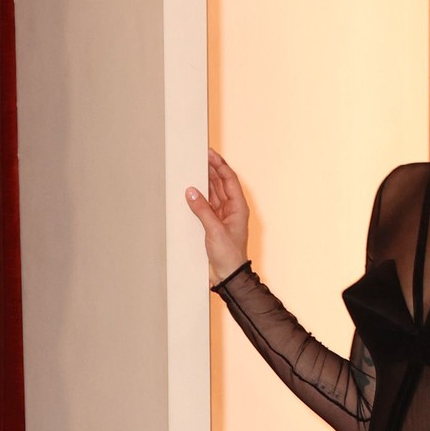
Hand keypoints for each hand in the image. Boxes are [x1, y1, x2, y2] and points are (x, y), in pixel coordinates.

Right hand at [185, 149, 250, 281]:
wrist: (228, 276)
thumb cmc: (229, 256)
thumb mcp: (214, 230)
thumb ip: (202, 210)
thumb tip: (191, 192)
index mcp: (238, 207)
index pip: (229, 180)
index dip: (220, 165)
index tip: (209, 154)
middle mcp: (231, 209)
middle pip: (221, 183)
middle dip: (211, 169)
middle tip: (199, 156)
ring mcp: (222, 216)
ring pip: (213, 193)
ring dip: (205, 181)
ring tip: (194, 168)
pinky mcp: (213, 224)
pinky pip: (206, 205)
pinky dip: (199, 197)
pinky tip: (191, 190)